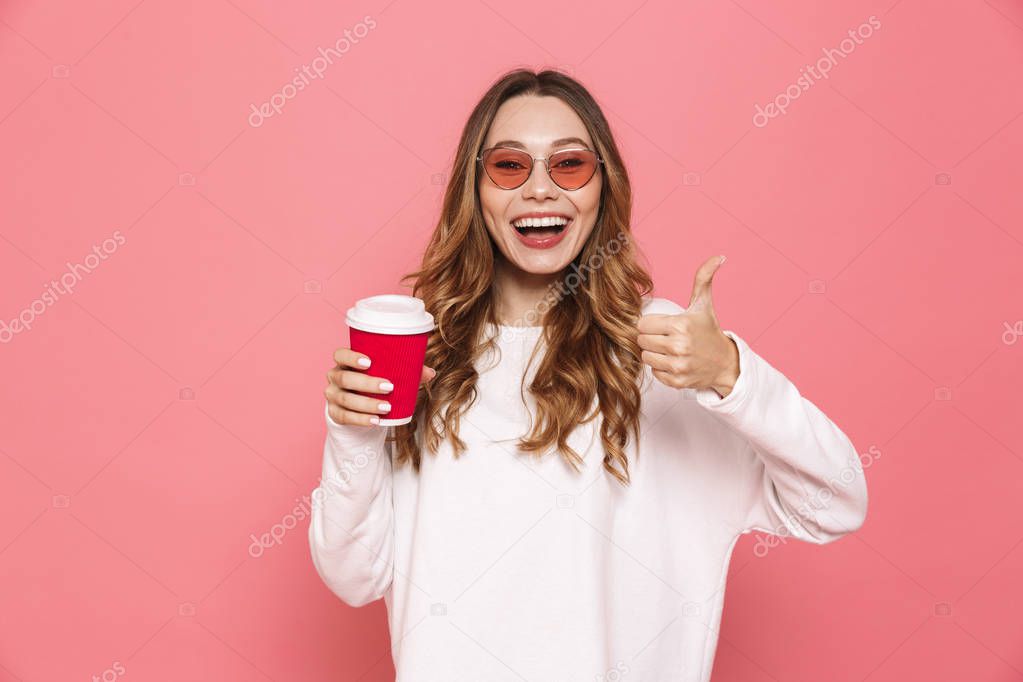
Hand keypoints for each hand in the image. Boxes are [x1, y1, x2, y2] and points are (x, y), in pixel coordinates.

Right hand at [325, 348, 436, 425]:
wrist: (358, 405)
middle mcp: (335, 377)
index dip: (351, 357)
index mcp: (345, 362)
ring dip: (367, 404)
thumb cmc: (373, 382)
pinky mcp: (334, 413)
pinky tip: (375, 420)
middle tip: (389, 387)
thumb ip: (407, 371)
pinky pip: (345, 417)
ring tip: (386, 408)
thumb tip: (430, 372)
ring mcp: (332, 396)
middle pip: (345, 378)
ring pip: (346, 400)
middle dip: (367, 383)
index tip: (369, 362)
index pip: (340, 354)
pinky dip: (361, 419)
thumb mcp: (387, 374)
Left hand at [636, 255, 739, 396]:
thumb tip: (718, 257)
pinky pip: (653, 372)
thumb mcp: (704, 304)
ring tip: (668, 349)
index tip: (660, 325)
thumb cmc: (709, 331)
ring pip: (645, 356)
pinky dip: (660, 368)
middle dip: (650, 337)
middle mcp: (679, 346)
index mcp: (681, 325)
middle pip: (641, 340)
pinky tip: (672, 361)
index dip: (649, 324)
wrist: (724, 363)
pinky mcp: (677, 381)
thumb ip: (704, 278)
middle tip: (664, 337)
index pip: (642, 324)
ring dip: (653, 353)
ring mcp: (678, 366)